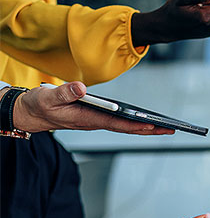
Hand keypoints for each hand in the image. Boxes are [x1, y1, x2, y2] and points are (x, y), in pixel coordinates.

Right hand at [9, 82, 173, 134]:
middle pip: (126, 128)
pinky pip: (119, 121)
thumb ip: (64, 92)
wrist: (29, 113)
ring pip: (125, 126)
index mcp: (86, 119)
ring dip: (145, 127)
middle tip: (172, 129)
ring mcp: (96, 121)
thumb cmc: (39, 105)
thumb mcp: (47, 97)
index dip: (134, 125)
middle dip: (149, 129)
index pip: (116, 124)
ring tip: (166, 126)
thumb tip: (82, 88)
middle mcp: (95, 122)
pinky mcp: (95, 117)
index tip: (152, 125)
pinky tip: (146, 120)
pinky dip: (134, 122)